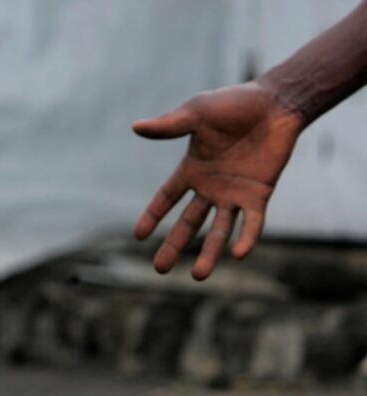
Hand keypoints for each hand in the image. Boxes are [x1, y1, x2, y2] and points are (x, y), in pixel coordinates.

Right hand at [133, 82, 303, 279]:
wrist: (276, 102)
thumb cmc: (235, 103)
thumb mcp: (197, 113)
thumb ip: (169, 126)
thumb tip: (135, 128)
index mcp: (192, 169)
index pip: (166, 198)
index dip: (152, 216)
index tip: (139, 236)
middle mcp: (211, 187)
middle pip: (188, 223)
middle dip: (173, 246)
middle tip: (158, 269)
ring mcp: (235, 193)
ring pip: (218, 230)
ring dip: (210, 253)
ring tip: (198, 276)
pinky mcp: (259, 194)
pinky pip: (252, 222)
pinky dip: (247, 237)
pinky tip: (238, 254)